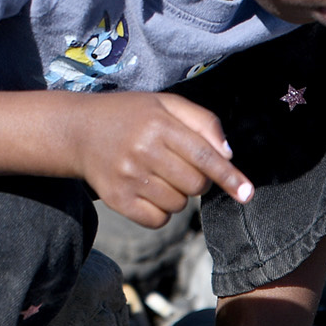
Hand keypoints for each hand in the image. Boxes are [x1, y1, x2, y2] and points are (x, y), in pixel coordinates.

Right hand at [77, 92, 255, 226]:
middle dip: (197, 180)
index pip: (204, 156)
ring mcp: (128, 177)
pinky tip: (148, 191)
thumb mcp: (166, 104)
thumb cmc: (131, 115)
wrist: (78, 130)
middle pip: (195, 185)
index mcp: (159, 124)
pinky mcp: (117, 199)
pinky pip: (157, 220)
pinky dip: (160, 212)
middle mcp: (143, 150)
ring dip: (177, 195)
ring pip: (178, 205)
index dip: (229, 177)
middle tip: (179, 165)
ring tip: (158, 174)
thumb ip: (202, 122)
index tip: (247, 194)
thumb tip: (228, 154)